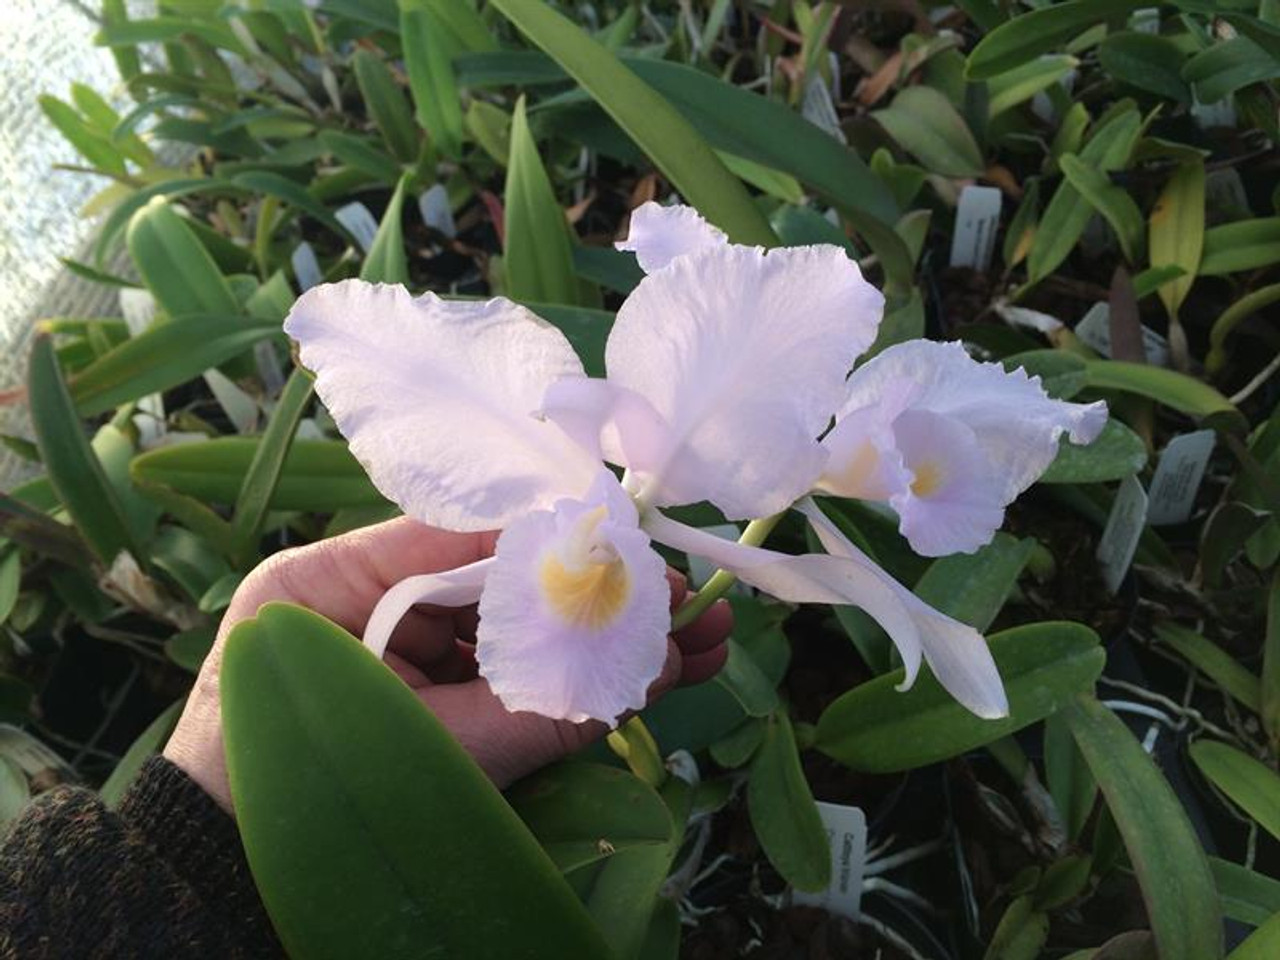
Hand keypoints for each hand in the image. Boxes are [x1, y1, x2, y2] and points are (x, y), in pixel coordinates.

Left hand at [164, 517, 731, 811]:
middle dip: (605, 597)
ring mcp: (405, 657)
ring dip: (607, 642)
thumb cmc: (294, 777)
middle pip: (510, 587)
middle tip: (695, 605)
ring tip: (704, 642)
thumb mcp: (412, 739)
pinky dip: (574, 684)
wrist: (225, 871)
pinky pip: (508, 683)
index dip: (561, 547)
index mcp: (343, 577)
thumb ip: (523, 708)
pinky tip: (652, 676)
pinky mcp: (428, 704)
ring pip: (519, 636)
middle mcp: (378, 604)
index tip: (639, 559)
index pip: (473, 542)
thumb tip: (643, 671)